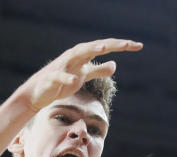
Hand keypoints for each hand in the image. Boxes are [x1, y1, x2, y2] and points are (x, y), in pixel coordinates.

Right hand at [20, 39, 142, 111]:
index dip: (121, 46)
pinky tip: (76, 79)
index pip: (105, 47)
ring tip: (103, 48)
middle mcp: (74, 57)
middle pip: (94, 47)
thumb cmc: (61, 83)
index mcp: (83, 56)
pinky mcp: (52, 78)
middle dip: (110, 44)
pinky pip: (60, 77)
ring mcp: (62, 66)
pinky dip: (67, 77)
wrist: (38, 93)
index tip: (138, 46)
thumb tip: (115, 64)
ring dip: (89, 50)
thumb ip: (98, 70)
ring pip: (77, 55)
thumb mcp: (84, 75)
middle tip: (127, 44)